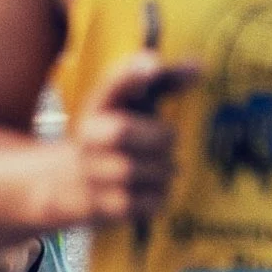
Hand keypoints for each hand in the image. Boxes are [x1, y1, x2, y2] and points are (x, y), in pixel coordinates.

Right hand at [52, 52, 199, 229]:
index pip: (111, 84)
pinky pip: (138, 203)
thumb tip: (200, 66)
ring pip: (131, 171)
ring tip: (165, 166)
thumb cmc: (117, 133)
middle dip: (157, 137)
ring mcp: (91, 173)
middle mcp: (89, 137)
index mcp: (98, 106)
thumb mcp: (133, 103)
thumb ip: (166, 81)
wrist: (71, 183)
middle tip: (170, 139)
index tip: (153, 65)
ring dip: (161, 170)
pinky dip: (156, 197)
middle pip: (121, 132)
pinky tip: (156, 188)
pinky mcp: (101, 206)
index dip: (130, 74)